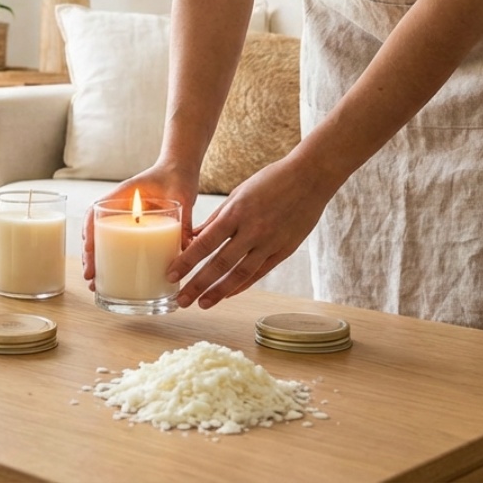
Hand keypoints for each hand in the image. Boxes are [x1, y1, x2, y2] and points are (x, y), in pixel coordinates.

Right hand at [82, 165, 198, 288]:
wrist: (180, 170)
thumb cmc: (176, 177)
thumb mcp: (180, 196)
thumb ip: (184, 221)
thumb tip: (187, 249)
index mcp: (122, 196)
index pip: (95, 214)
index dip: (89, 233)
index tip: (89, 251)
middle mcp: (118, 209)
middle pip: (94, 233)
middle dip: (89, 256)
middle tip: (90, 278)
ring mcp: (124, 220)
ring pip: (102, 242)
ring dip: (97, 261)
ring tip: (96, 284)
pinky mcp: (134, 229)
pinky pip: (118, 245)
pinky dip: (111, 261)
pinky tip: (112, 278)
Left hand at [168, 158, 333, 308]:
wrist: (311, 178)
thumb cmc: (271, 181)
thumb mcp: (239, 194)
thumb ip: (218, 218)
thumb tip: (195, 237)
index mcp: (237, 212)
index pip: (206, 243)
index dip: (187, 261)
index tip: (171, 274)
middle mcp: (253, 230)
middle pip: (220, 264)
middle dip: (198, 285)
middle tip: (182, 301)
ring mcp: (270, 243)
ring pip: (240, 274)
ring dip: (219, 292)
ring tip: (202, 304)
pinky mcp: (284, 250)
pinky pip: (260, 273)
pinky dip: (242, 285)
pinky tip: (228, 294)